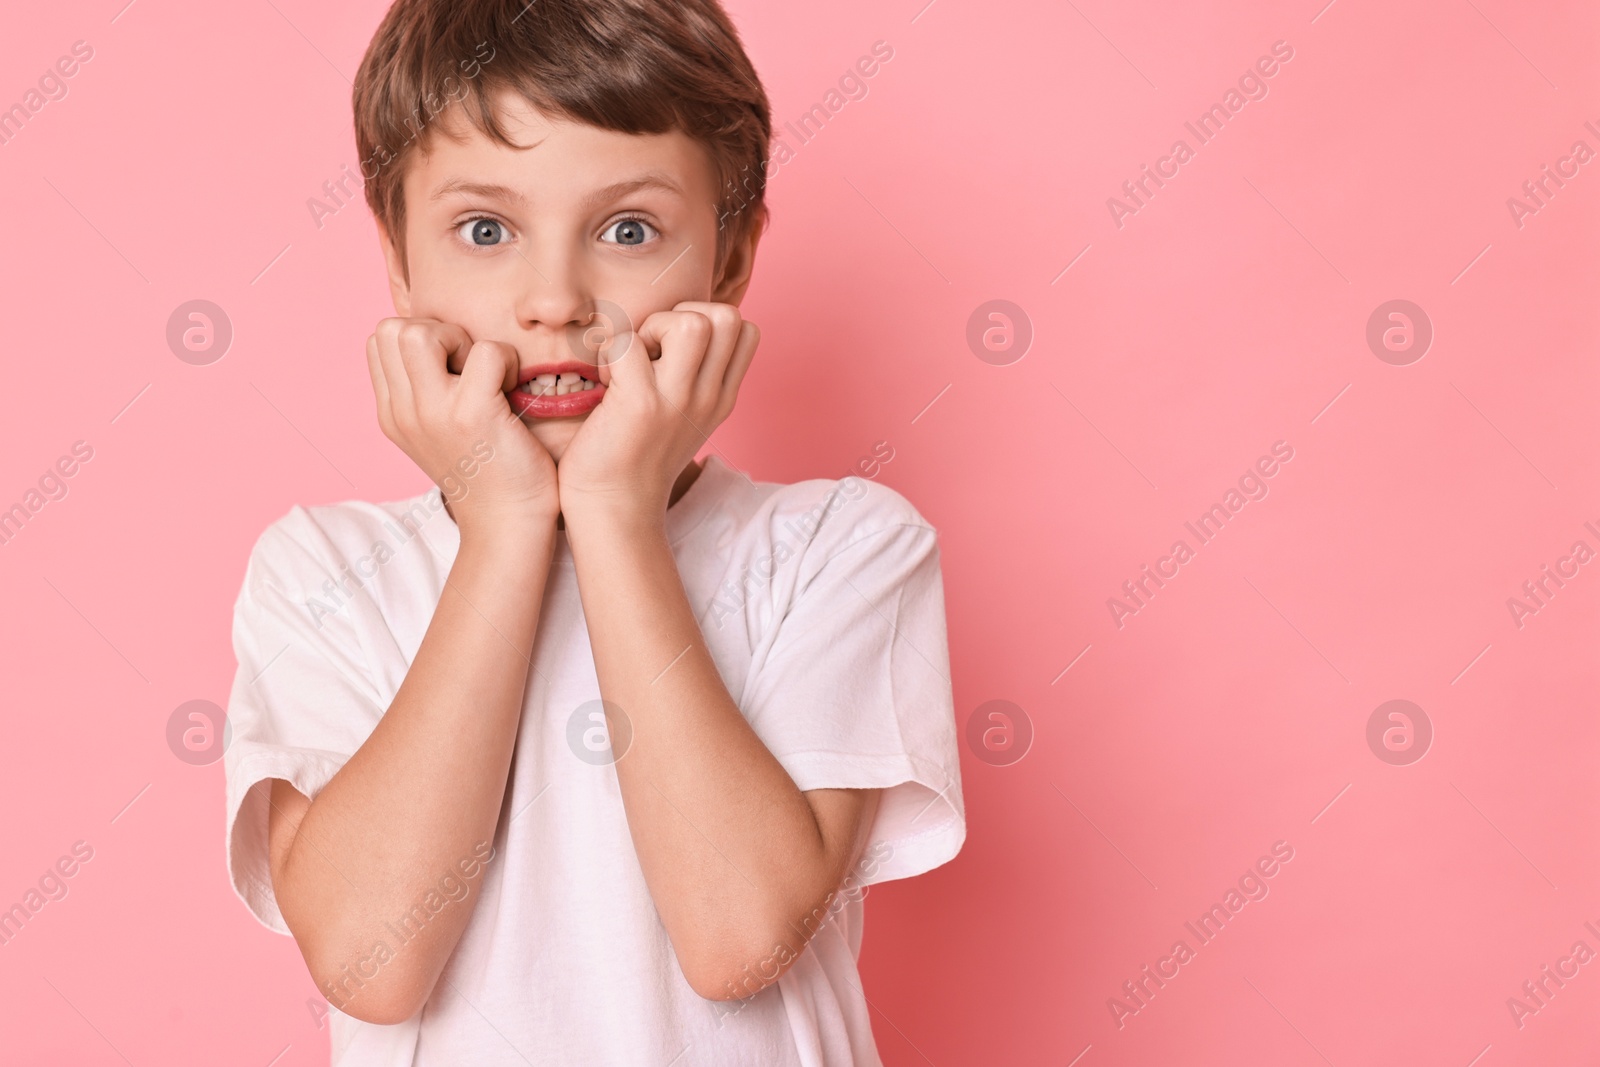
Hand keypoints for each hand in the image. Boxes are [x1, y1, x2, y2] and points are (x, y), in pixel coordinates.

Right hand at [366, 317, 559, 539]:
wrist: (508, 525)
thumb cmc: (488, 471)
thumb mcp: (438, 431)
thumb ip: (425, 390)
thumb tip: (437, 340)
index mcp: (392, 413)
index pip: (380, 340)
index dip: (422, 337)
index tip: (453, 368)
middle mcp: (403, 412)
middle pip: (392, 328)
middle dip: (437, 331)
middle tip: (469, 367)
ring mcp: (432, 414)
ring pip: (420, 332)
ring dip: (462, 339)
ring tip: (485, 375)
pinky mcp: (472, 414)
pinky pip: (486, 352)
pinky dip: (506, 359)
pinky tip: (512, 389)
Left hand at [555, 301, 758, 524]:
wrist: (613, 508)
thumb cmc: (635, 456)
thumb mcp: (683, 416)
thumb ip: (694, 377)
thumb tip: (677, 326)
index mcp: (722, 398)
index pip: (747, 329)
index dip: (706, 321)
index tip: (673, 350)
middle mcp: (709, 398)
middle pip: (726, 316)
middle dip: (681, 315)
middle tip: (652, 350)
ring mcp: (679, 401)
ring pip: (690, 323)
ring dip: (652, 327)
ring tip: (634, 361)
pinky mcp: (641, 405)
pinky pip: (628, 344)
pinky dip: (610, 353)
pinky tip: (606, 381)